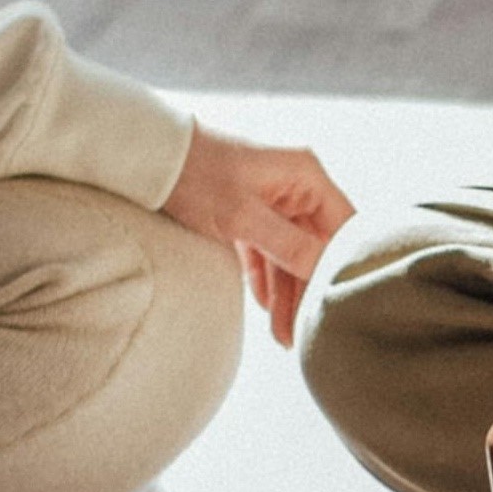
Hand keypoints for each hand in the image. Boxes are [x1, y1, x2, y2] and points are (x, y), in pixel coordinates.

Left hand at [161, 124, 354, 346]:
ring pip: (291, 254)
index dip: (343, 269)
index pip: (344, 229)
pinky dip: (266, 278)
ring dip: (287, 293)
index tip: (337, 306)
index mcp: (306, 175)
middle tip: (302, 332)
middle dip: (309, 291)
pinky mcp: (250, 212)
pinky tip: (266, 307)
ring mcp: (273, 199)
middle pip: (317, 247)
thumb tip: (325, 273)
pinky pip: (268, 251)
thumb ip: (287, 246)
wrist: (148, 157)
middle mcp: (296, 185)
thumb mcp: (242, 216)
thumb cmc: (195, 174)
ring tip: (283, 334)